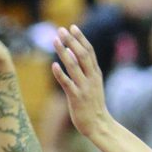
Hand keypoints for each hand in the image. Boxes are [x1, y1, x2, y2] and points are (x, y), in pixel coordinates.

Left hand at [52, 24, 111, 138]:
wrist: (98, 125)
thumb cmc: (93, 104)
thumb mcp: (92, 84)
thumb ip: (84, 69)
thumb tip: (72, 51)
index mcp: (96, 74)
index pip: (89, 52)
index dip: (81, 38)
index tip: (73, 26)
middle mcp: (91, 78)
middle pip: (82, 55)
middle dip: (71, 41)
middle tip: (61, 29)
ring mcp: (84, 88)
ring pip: (74, 66)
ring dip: (64, 52)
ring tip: (55, 40)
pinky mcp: (76, 98)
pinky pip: (67, 84)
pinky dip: (60, 74)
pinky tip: (53, 65)